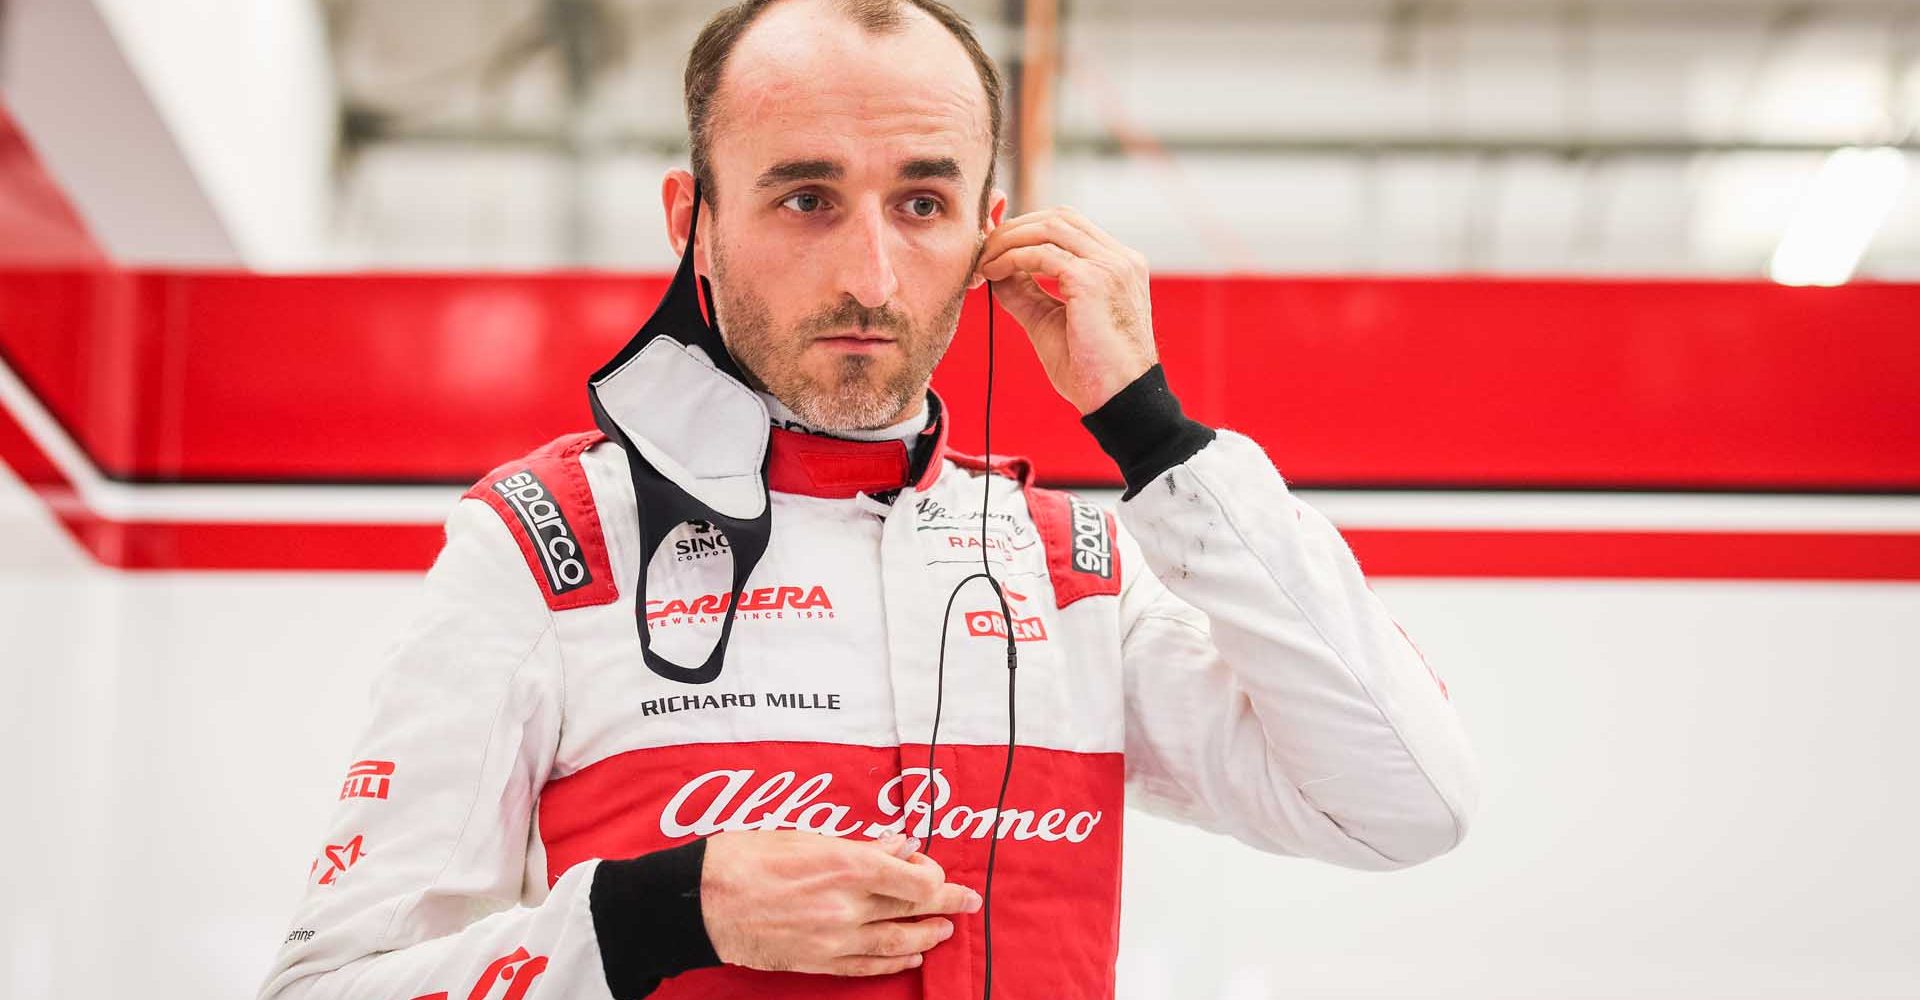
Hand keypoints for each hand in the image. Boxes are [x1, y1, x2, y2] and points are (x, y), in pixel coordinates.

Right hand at [700, 830, 983, 976]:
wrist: (702, 900)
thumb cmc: (747, 858)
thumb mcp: (807, 837)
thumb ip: (861, 845)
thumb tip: (901, 845)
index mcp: (847, 865)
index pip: (917, 880)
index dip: (936, 876)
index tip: (938, 870)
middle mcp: (846, 906)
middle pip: (913, 911)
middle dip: (947, 907)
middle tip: (969, 903)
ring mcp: (832, 939)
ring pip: (896, 943)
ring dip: (926, 937)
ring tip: (945, 931)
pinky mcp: (816, 961)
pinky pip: (866, 967)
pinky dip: (894, 963)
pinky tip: (910, 957)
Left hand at [976, 206, 1157, 413]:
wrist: (1119, 401)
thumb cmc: (1092, 371)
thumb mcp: (1050, 321)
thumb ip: (1026, 293)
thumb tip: (994, 271)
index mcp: (1118, 265)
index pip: (1069, 226)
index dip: (1028, 228)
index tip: (996, 247)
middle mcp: (1119, 259)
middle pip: (1058, 218)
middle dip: (1015, 228)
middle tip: (983, 250)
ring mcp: (1110, 266)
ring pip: (1049, 228)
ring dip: (1009, 240)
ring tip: (984, 262)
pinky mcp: (1093, 281)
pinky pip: (1041, 254)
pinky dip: (1011, 258)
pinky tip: (992, 273)